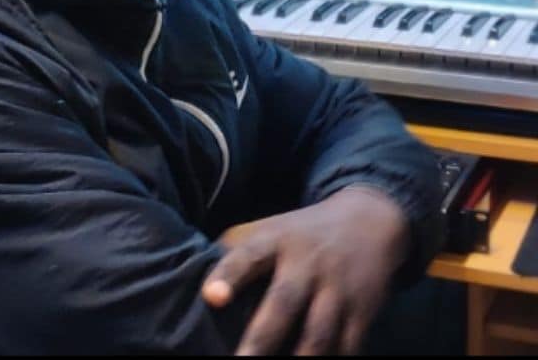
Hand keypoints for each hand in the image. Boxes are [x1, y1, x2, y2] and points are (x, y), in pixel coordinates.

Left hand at [202, 187, 409, 355]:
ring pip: (318, 334)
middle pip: (283, 302)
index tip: (211, 297)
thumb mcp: (271, 228)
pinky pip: (348, 347)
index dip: (228, 274)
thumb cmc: (303, 233)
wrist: (369, 220)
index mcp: (277, 240)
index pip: (248, 255)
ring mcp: (338, 288)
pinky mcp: (362, 311)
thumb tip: (199, 283)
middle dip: (260, 339)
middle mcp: (308, 262)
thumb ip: (237, 251)